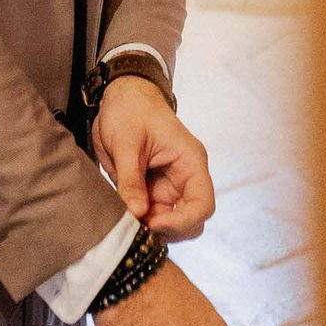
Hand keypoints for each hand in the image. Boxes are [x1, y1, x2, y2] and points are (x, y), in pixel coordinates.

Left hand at [90, 75, 214, 240]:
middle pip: (190, 221)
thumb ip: (130, 179)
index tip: (152, 223)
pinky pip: (152, 214)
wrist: (122, 95)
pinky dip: (140, 220)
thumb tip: (136, 213)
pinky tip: (124, 216)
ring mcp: (169, 185)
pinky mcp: (153, 189)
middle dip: (167, 230)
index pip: (202, 205)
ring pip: (170, 222)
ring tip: (127, 220)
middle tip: (136, 226)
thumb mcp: (126, 143)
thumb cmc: (130, 110)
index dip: (182, 222)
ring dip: (151, 227)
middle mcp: (185, 177)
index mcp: (190, 161)